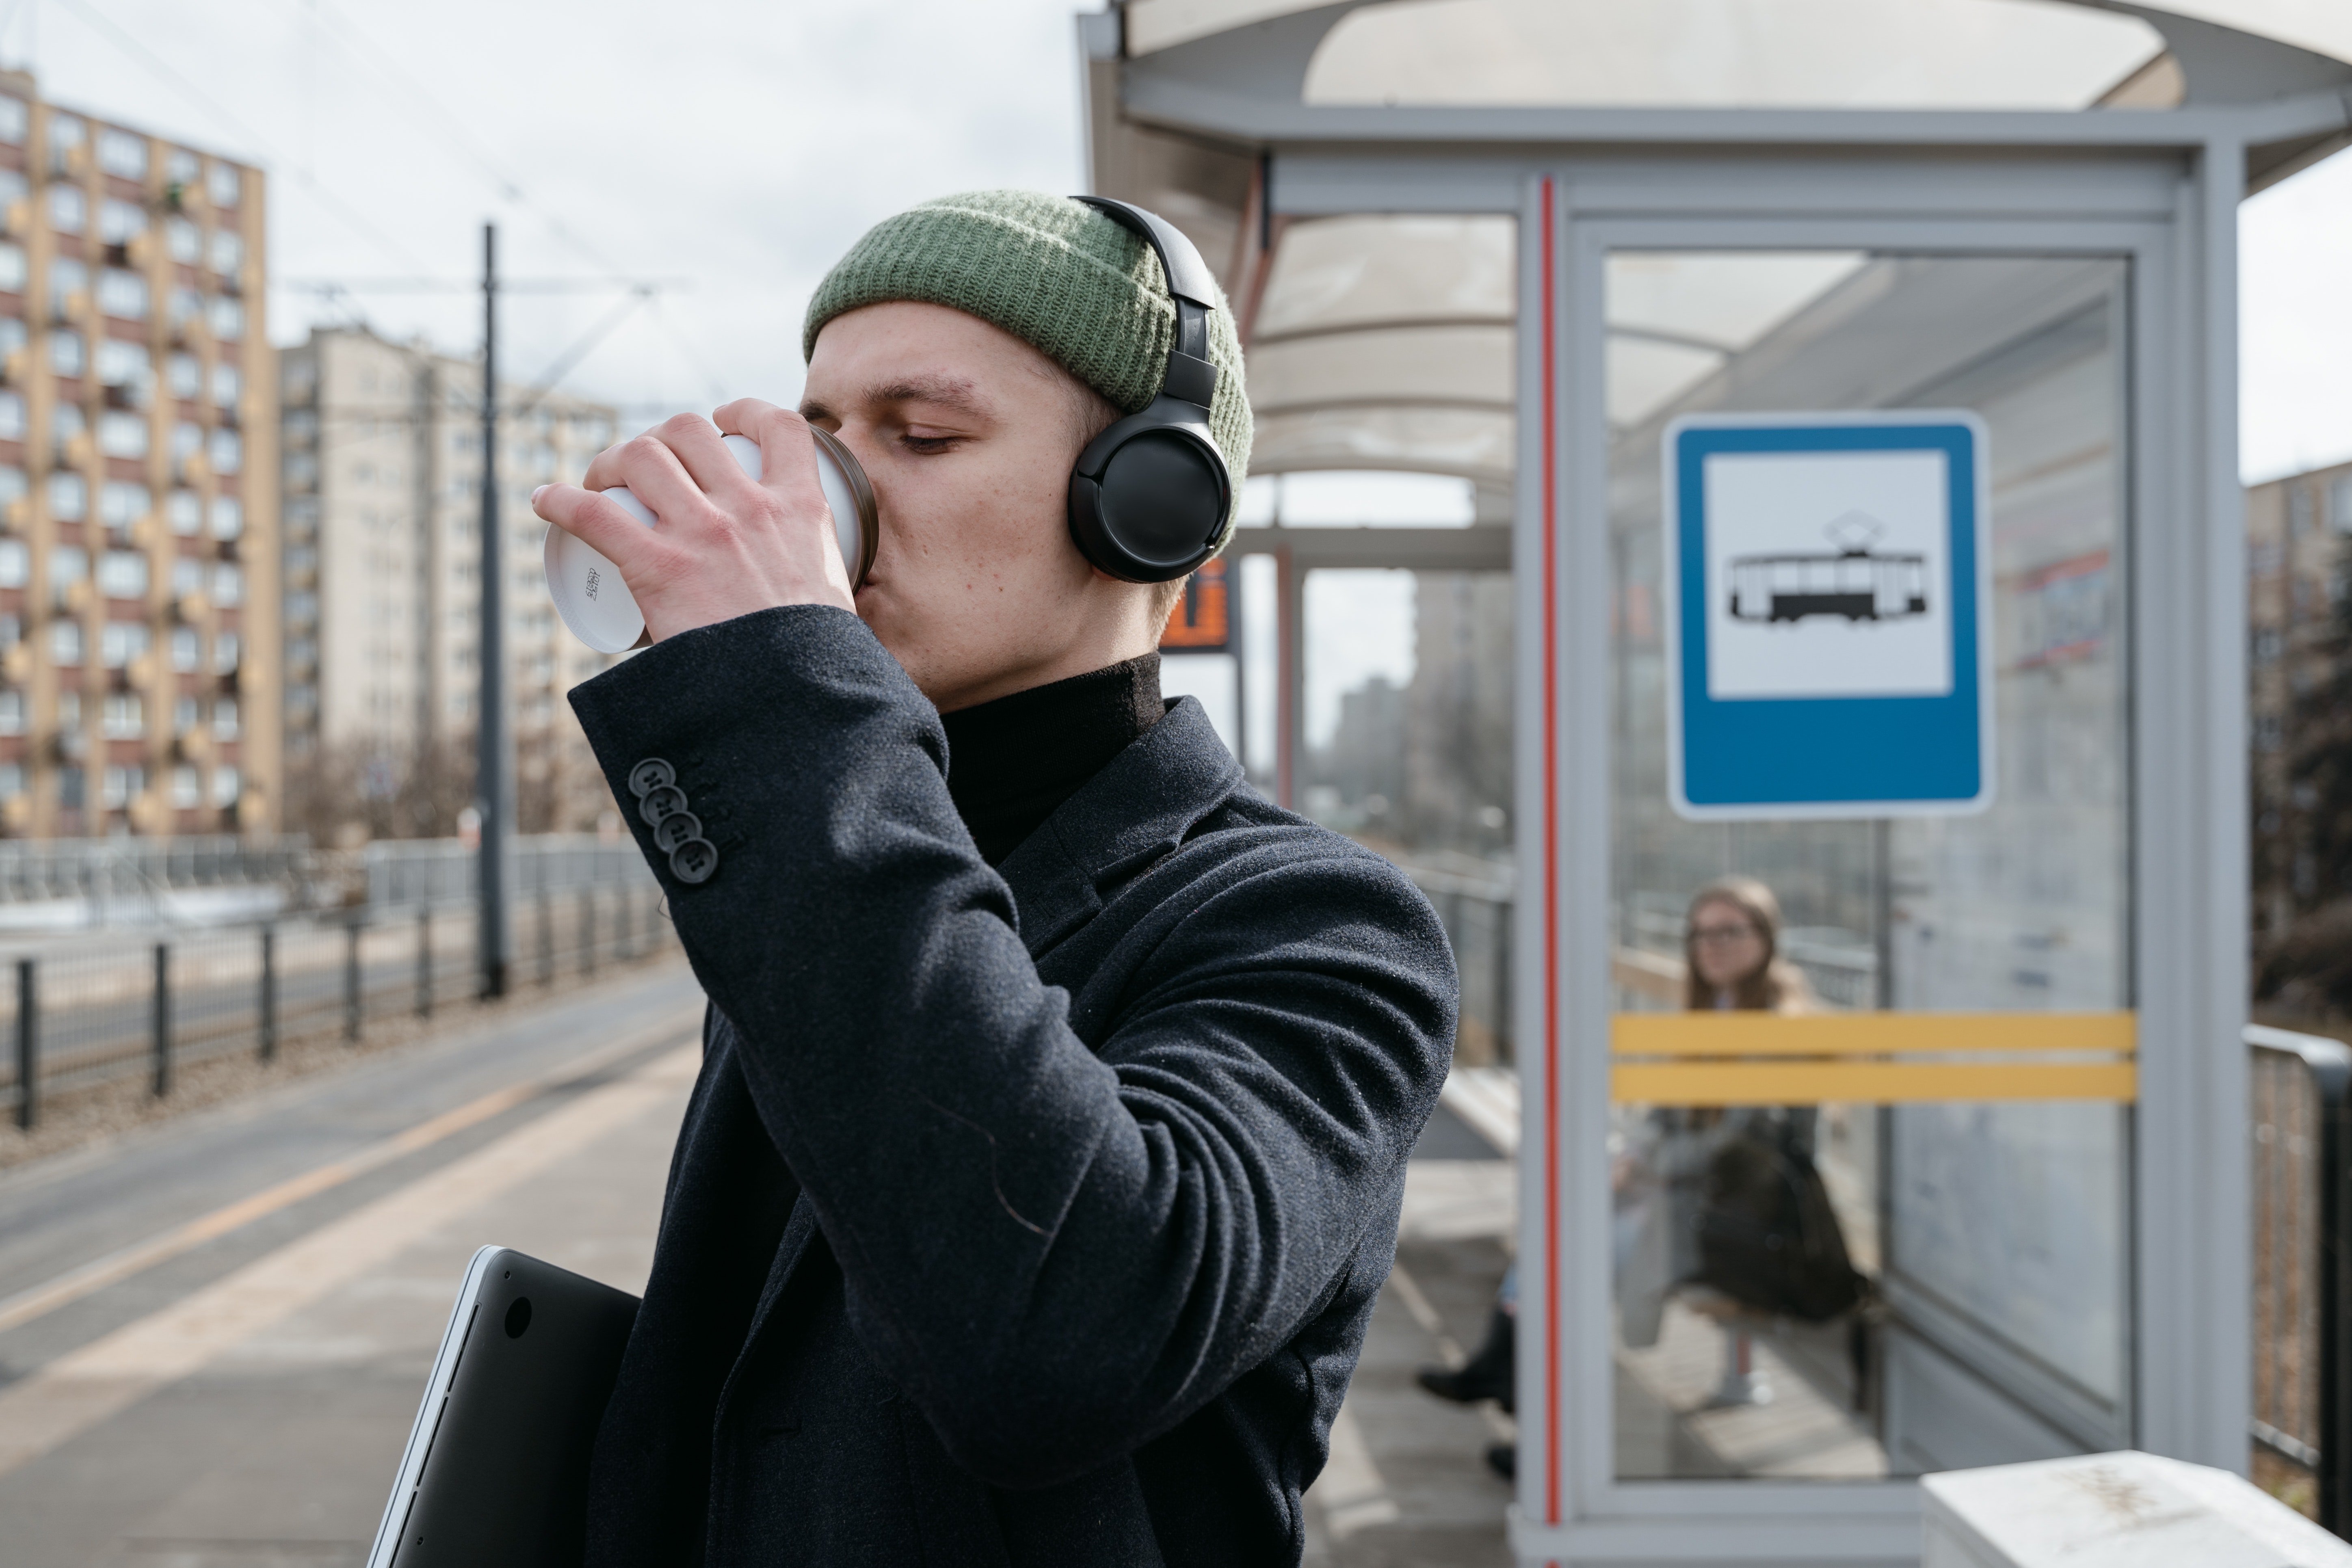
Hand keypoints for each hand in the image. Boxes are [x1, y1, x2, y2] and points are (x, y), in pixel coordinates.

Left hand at [531, 399, 856, 641]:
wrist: (795, 699)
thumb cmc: (816, 661)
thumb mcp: (833, 595)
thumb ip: (819, 580)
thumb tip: (815, 600)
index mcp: (800, 509)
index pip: (778, 426)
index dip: (743, 412)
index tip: (722, 421)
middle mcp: (749, 508)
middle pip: (689, 432)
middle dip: (658, 438)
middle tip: (644, 468)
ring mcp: (702, 534)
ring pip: (641, 455)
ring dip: (612, 459)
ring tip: (601, 482)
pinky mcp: (658, 568)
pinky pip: (593, 514)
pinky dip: (560, 500)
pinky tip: (545, 500)